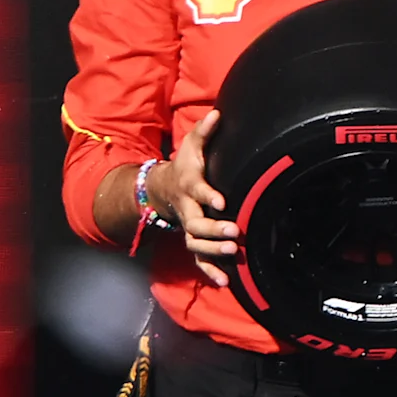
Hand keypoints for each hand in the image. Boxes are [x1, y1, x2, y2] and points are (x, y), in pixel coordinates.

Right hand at [159, 110, 241, 287]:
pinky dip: (210, 271)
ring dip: (214, 252)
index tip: (223, 200)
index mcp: (189, 186)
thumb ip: (204, 132)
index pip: (198, 190)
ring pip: (196, 244)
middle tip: (235, 233)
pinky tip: (225, 282)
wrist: (162, 189)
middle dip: (214, 229)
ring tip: (235, 255)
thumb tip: (217, 113)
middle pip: (196, 223)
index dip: (209, 195)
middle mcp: (187, 209)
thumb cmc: (185, 166)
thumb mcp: (192, 147)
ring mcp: (189, 227)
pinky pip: (198, 259)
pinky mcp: (194, 240)